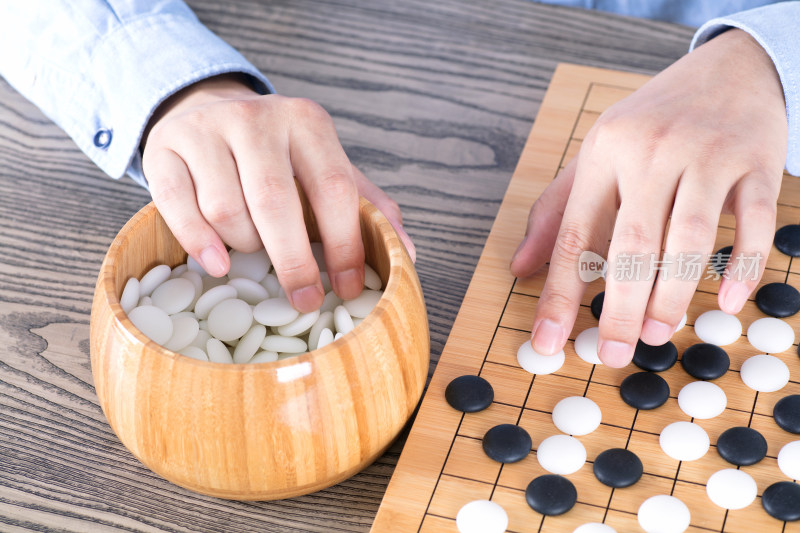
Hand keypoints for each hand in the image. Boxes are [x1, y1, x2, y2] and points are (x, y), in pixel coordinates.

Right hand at [142, 74, 414, 312]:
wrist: (210, 110)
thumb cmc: (278, 155)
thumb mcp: (326, 167)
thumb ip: (367, 206)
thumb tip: (407, 253)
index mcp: (308, 122)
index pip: (334, 188)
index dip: (344, 245)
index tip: (346, 288)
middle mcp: (257, 118)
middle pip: (276, 202)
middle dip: (293, 261)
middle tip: (305, 299)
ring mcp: (206, 129)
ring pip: (226, 209)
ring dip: (245, 246)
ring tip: (254, 251)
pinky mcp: (164, 147)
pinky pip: (176, 204)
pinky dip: (198, 242)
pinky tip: (217, 264)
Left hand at [510, 29, 787, 366]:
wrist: (729, 69)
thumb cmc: (652, 122)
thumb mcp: (595, 154)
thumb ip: (556, 211)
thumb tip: (519, 267)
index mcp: (603, 153)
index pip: (574, 234)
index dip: (559, 294)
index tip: (548, 341)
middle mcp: (650, 153)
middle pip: (631, 245)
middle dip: (617, 308)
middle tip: (611, 353)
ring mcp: (706, 156)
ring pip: (688, 240)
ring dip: (671, 296)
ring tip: (654, 334)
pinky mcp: (755, 162)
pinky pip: (752, 223)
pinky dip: (742, 267)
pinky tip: (727, 302)